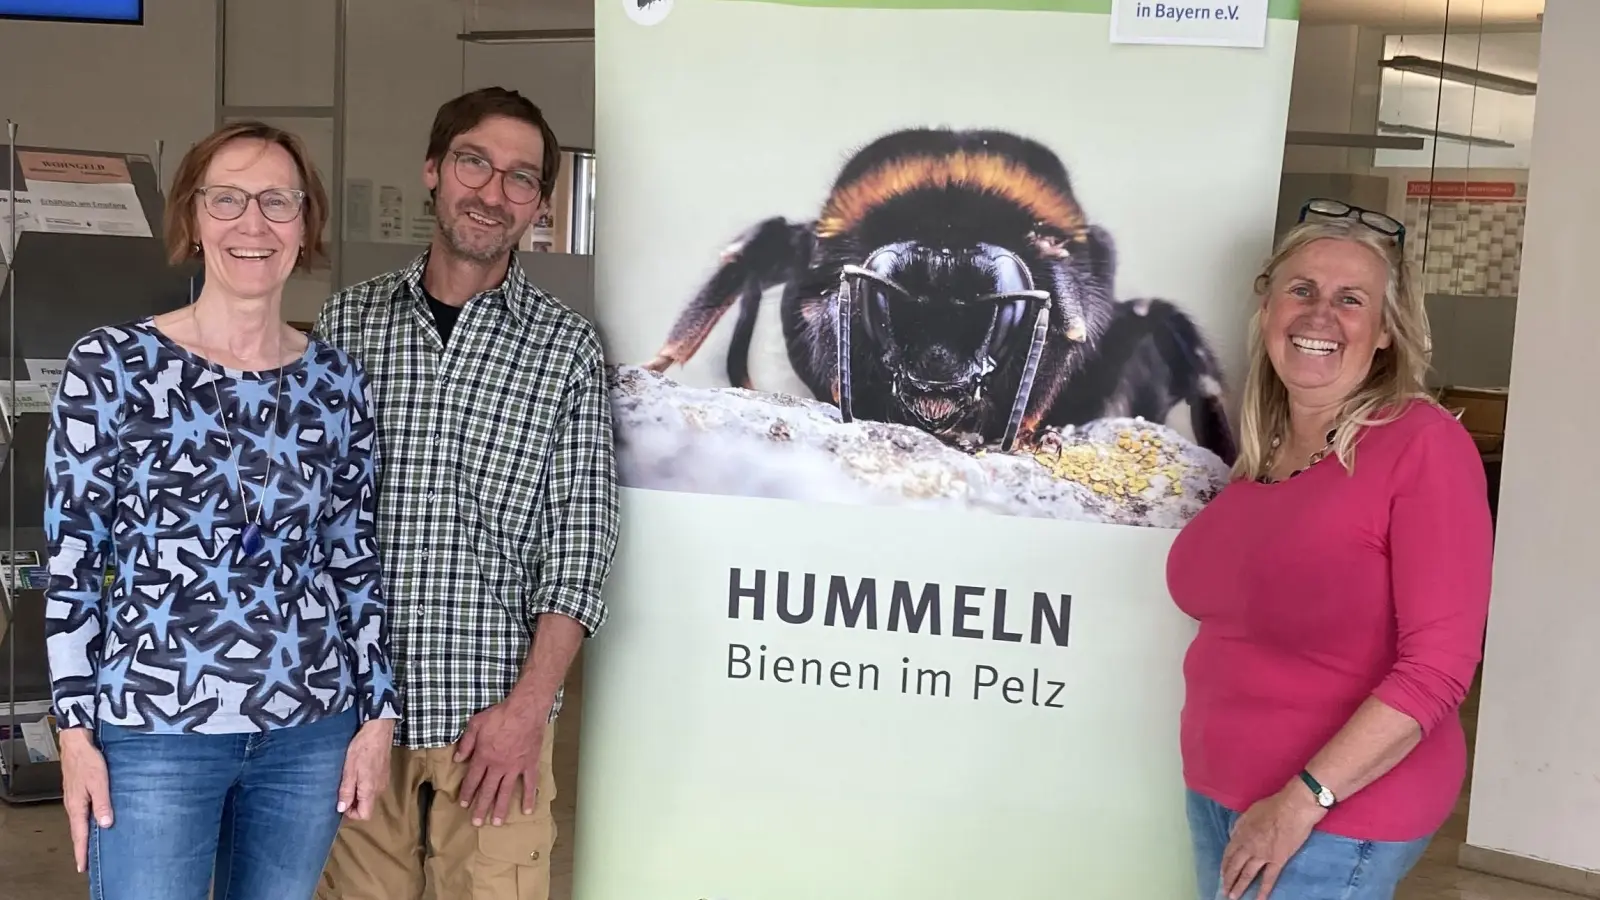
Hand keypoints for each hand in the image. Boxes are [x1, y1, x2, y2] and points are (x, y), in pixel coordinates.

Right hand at [59, 728, 112, 873]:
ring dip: (85, 835)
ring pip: (79, 822)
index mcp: (77, 806)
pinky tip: (94, 822)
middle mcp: (73, 805)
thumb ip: (103, 803)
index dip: (82, 852)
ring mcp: (74, 798)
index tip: (83, 868)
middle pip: (78, 831)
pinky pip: (81, 812)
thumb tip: (106, 824)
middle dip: (82, 847)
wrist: (76, 743)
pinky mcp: (78, 792)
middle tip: (86, 863)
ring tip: (91, 847)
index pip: (80, 835)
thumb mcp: (99, 782)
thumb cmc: (88, 761)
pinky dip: (86, 822)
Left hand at [336, 719, 394, 819]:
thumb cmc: (362, 749)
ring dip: (359, 793)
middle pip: (367, 806)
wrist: (378, 731)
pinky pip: (374, 787)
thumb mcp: (349, 770)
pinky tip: (359, 771)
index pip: (364, 815)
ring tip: (349, 778)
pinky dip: (365, 785)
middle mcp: (379, 789)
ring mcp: (384, 781)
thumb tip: (341, 809)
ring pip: (370, 796)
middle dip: (353, 803)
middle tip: (342, 788)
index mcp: (370, 790)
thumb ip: (346, 791)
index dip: (351, 813)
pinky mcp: (385, 774)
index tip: (342, 802)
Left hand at [453, 698, 544, 826]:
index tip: (463, 804)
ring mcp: (515, 767)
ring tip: (496, 823)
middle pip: (487, 790)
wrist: (525, 710)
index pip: (473, 779)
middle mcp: (498, 766)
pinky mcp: (529, 764)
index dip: (467, 792)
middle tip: (476, 823)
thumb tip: (457, 758)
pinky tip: (527, 810)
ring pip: (506, 792)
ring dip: (500, 808)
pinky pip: (529, 784)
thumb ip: (466, 742)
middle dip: (481, 807)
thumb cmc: (500, 715)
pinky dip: (529, 797)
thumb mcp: (476, 724)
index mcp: (483, 757)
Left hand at [1220, 780, 1328, 898]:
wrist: (1294, 808)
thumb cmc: (1273, 806)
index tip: (1222, 873)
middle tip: (1224, 890)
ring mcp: (1262, 855)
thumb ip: (1240, 826)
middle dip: (1228, 879)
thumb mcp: (1249, 812)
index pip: (1228, 853)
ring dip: (1239, 886)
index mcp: (1241, 833)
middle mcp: (1248, 846)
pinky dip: (1263, 890)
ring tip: (1233, 897)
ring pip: (1247, 874)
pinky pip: (1269, 878)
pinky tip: (1259, 899)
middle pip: (1235, 866)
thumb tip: (1233, 836)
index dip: (1225, 865)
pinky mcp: (1278, 860)